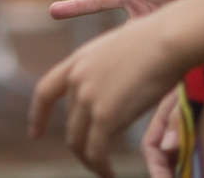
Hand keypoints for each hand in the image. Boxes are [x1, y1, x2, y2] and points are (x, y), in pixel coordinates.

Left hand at [28, 10, 191, 177]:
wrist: (169, 40)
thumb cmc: (157, 40)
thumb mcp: (119, 49)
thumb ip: (108, 68)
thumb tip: (116, 79)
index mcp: (79, 60)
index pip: (46, 91)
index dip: (38, 114)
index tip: (34, 133)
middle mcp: (78, 79)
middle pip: (70, 124)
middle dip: (79, 146)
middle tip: (93, 161)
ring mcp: (89, 97)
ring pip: (79, 141)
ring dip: (89, 161)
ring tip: (103, 171)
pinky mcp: (106, 116)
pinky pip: (96, 151)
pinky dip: (101, 167)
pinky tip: (110, 174)